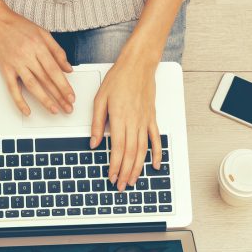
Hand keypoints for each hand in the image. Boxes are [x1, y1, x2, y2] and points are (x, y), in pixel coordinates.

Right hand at [0, 6, 74, 115]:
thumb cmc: (18, 25)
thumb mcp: (43, 33)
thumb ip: (57, 51)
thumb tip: (68, 68)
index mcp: (38, 46)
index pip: (54, 71)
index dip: (64, 85)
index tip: (71, 96)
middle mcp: (27, 55)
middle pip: (46, 80)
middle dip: (59, 96)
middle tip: (68, 107)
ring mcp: (15, 63)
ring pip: (32, 86)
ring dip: (44, 100)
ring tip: (54, 110)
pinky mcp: (4, 69)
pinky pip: (13, 88)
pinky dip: (19, 101)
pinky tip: (27, 111)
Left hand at [90, 50, 162, 191]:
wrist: (138, 65)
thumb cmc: (119, 78)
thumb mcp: (100, 99)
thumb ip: (97, 123)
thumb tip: (94, 142)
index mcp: (119, 118)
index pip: (118, 148)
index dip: (115, 165)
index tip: (111, 176)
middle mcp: (134, 121)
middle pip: (131, 153)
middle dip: (126, 172)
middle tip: (121, 185)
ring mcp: (145, 121)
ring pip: (143, 149)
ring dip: (138, 167)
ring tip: (133, 180)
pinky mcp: (152, 117)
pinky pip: (156, 139)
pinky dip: (157, 153)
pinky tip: (155, 165)